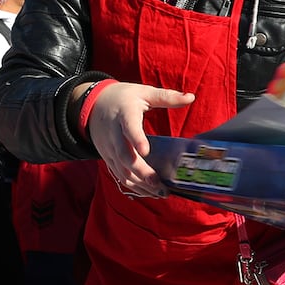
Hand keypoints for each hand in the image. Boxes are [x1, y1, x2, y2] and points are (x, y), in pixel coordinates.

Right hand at [86, 82, 194, 198]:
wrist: (93, 104)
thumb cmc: (123, 98)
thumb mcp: (143, 92)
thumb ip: (167, 97)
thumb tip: (191, 97)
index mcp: (124, 114)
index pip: (129, 127)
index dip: (136, 139)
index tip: (146, 151)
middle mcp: (113, 133)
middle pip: (124, 156)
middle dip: (141, 172)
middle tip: (159, 183)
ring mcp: (109, 148)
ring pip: (121, 170)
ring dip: (139, 184)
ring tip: (159, 192)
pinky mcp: (107, 157)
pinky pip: (118, 175)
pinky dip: (132, 186)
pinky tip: (148, 191)